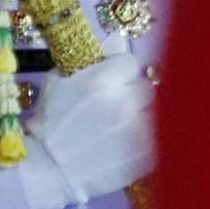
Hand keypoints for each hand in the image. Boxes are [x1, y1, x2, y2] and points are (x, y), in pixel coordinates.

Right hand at [18, 36, 153, 208]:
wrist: (51, 168)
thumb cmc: (50, 120)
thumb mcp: (59, 80)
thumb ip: (90, 59)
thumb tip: (118, 40)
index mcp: (100, 83)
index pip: (130, 62)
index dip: (119, 70)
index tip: (110, 80)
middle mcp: (123, 104)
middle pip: (147, 85)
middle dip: (134, 91)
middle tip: (120, 102)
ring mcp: (137, 132)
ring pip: (156, 110)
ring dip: (144, 113)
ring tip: (126, 123)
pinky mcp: (146, 156)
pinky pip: (159, 135)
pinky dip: (148, 136)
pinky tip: (130, 141)